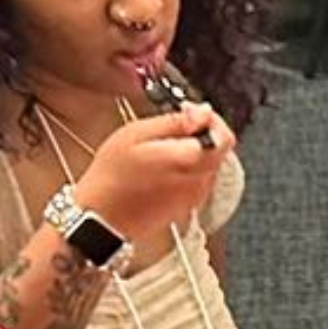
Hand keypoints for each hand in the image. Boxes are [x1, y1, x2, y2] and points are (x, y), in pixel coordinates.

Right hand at [74, 107, 235, 238]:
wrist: (103, 217)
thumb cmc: (113, 175)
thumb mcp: (136, 134)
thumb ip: (175, 122)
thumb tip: (203, 112)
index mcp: (190, 159)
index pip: (224, 136)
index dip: (208, 118)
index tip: (188, 111)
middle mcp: (200, 180)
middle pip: (220, 150)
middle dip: (202, 133)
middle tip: (175, 126)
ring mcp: (197, 195)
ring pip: (210, 164)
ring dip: (194, 150)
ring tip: (163, 147)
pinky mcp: (190, 205)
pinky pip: (199, 179)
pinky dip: (188, 168)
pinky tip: (163, 166)